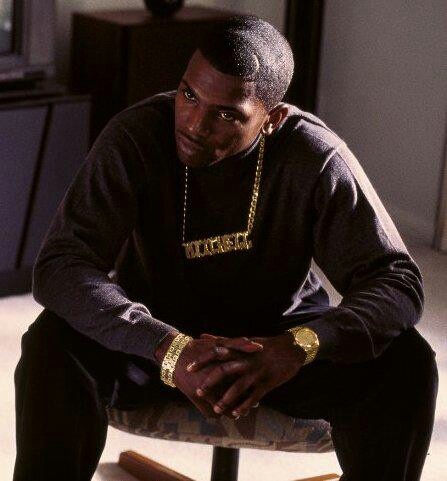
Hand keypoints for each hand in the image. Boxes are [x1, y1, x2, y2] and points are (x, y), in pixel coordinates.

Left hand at [188, 333, 305, 417]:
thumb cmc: (264, 345)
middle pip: (223, 370)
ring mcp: (256, 371)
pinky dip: (244, 406)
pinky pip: (254, 396)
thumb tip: (203, 336)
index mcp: (239, 349)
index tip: (188, 368)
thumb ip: (222, 340)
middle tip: (198, 392)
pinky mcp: (267, 382)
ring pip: (238, 387)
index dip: (201, 360)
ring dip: (226, 399)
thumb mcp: (242, 341)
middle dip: (209, 382)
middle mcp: (245, 360)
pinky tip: (236, 414)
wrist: (290, 349)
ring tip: (216, 409)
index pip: (216, 353)